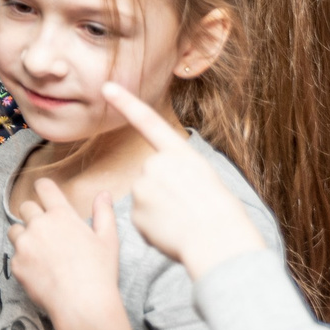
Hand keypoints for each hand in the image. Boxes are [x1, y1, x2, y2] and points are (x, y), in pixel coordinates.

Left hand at [8, 178, 124, 329]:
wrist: (82, 303)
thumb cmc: (99, 272)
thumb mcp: (108, 239)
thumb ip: (104, 213)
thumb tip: (104, 194)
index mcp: (61, 216)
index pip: (44, 187)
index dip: (43, 187)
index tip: (42, 190)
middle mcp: (39, 225)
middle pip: (26, 207)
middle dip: (34, 215)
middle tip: (47, 231)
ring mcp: (24, 244)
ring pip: (15, 230)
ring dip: (24, 236)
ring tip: (41, 252)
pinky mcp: (16, 264)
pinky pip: (15, 256)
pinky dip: (24, 261)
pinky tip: (40, 273)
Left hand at [106, 83, 266, 281]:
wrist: (220, 243)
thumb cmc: (222, 215)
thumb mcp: (205, 178)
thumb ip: (177, 171)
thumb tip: (155, 179)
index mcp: (180, 153)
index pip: (148, 121)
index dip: (126, 102)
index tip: (107, 86)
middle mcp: (156, 165)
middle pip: (150, 175)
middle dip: (163, 190)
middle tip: (189, 206)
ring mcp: (142, 187)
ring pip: (145, 198)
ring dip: (159, 210)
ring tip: (183, 220)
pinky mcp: (134, 212)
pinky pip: (142, 219)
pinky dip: (154, 228)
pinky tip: (173, 232)